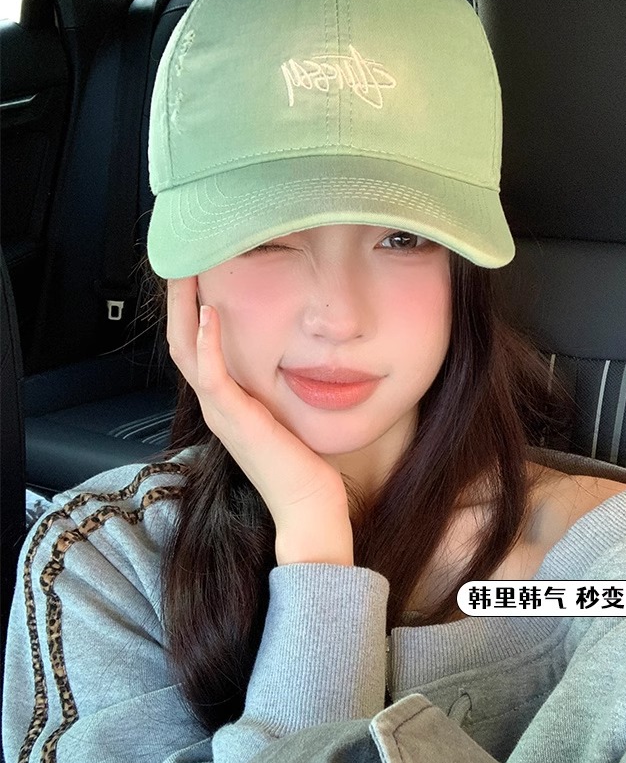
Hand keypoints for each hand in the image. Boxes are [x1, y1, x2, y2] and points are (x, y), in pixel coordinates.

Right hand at [166, 277, 353, 563]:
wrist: (309, 504)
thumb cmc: (303, 464)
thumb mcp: (283, 414)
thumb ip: (274, 390)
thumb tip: (287, 359)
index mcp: (225, 402)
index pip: (196, 347)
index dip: (191, 309)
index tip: (199, 272)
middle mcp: (215, 404)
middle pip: (180, 341)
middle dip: (179, 299)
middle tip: (180, 258)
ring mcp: (221, 411)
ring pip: (186, 350)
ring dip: (184, 307)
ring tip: (185, 270)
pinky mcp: (235, 418)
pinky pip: (211, 373)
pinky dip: (207, 340)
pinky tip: (210, 311)